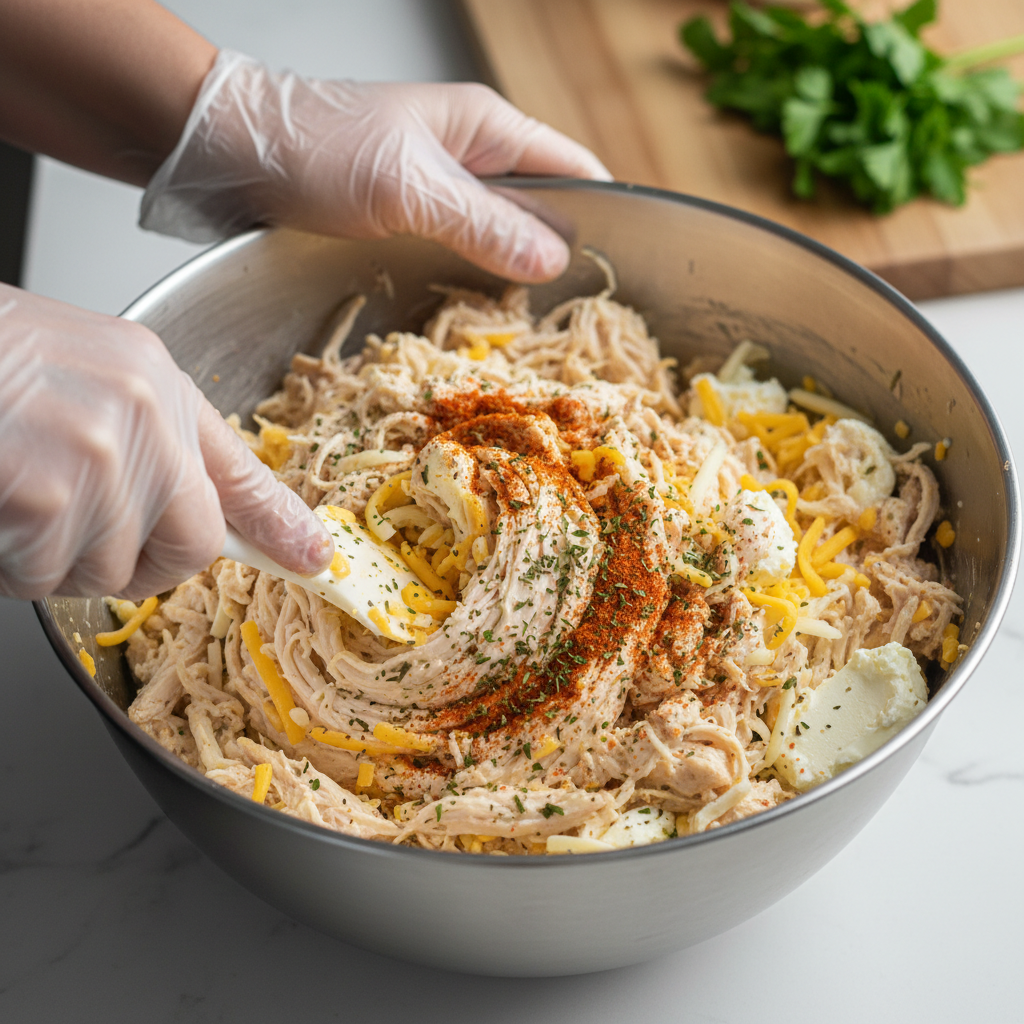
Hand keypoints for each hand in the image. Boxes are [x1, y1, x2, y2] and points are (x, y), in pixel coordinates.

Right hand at [0, 285, 330, 599]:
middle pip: (189, 547)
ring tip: (16, 497)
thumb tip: (207, 513)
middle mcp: (142, 413)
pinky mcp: (47, 495)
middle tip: (76, 529)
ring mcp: (99, 454)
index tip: (315, 558)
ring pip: (109, 572)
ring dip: (55, 561)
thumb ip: (153, 442)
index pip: (240, 471)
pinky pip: (47, 577)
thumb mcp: (87, 377)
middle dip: (137, 563)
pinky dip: (12, 565)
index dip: (279, 525)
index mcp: (154, 381)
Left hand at [141, 52, 610, 281]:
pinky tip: (479, 315)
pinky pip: (462, 253)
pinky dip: (476, 282)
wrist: (229, 152)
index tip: (619, 272)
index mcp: (486, 129)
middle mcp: (471, 159)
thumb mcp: (406, 187)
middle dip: (561, 258)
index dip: (604, 217)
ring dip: (516, 277)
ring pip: (502, 236)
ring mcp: (440, 192)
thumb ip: (482, 222)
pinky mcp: (409, 222)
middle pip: (543, 209)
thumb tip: (552, 259)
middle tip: (574, 320)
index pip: (573, 172)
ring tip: (534, 329)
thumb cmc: (313, 147)